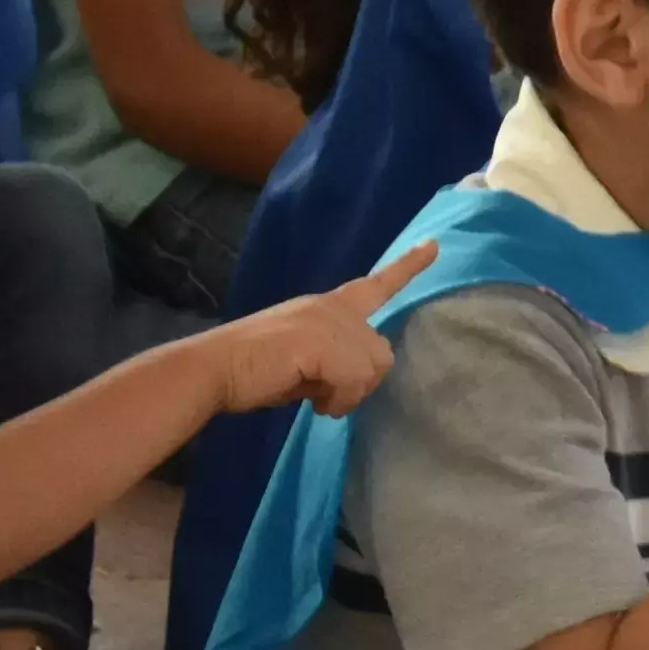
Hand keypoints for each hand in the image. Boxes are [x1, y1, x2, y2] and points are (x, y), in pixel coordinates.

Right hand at [206, 244, 432, 418]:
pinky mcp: (320, 341)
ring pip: (372, 367)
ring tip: (317, 399)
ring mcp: (326, 321)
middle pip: (381, 351)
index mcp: (325, 306)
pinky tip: (317, 403)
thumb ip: (330, 362)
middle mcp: (331, 307)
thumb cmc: (252, 370)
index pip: (374, 284)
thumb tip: (350, 383)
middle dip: (361, 382)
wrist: (215, 368)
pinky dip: (340, 400)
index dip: (407, 267)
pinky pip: (354, 379)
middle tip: (326, 396)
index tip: (434, 246)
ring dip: (349, 394)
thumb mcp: (303, 364)